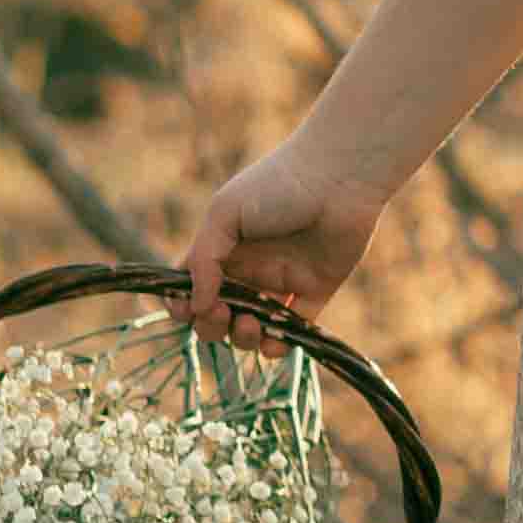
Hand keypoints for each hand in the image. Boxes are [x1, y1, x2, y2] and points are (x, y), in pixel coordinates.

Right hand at [172, 136, 390, 349]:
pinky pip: (292, 330)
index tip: (185, 311)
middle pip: (218, 314)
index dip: (183, 305)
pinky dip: (279, 344)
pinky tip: (273, 340)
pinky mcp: (314, 292)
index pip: (192, 286)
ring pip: (252, 327)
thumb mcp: (225, 214)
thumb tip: (195, 306)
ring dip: (243, 338)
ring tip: (251, 323)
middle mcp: (248, 268)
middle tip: (222, 314)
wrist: (339, 178)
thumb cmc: (276, 185)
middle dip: (212, 326)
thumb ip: (204, 260)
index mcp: (222, 248)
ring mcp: (281, 282)